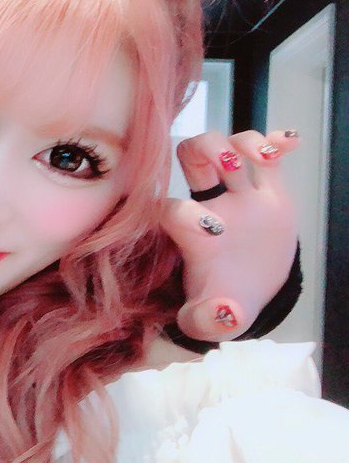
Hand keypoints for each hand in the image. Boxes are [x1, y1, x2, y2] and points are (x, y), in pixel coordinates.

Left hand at [163, 129, 298, 340]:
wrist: (243, 291)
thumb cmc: (219, 299)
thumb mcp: (209, 318)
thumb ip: (208, 320)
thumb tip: (225, 314)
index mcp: (188, 234)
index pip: (173, 210)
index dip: (183, 213)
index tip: (209, 228)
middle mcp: (209, 203)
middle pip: (193, 155)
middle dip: (203, 150)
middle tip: (224, 163)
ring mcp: (237, 193)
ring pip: (230, 146)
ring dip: (244, 142)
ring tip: (264, 156)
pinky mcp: (268, 189)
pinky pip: (269, 155)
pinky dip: (277, 142)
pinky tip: (288, 143)